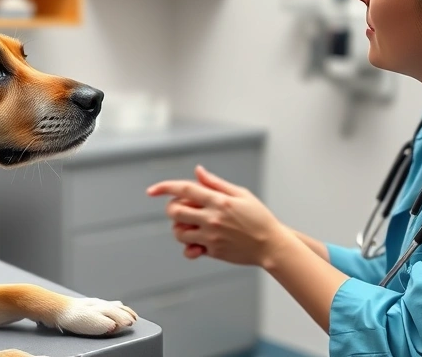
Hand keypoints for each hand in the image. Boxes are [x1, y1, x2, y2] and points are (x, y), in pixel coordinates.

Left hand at [146, 165, 284, 266]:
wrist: (271, 245)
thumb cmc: (258, 217)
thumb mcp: (240, 194)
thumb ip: (216, 183)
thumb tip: (197, 171)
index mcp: (219, 200)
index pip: (184, 190)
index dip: (164, 187)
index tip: (150, 190)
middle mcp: (212, 218)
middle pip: (175, 212)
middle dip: (172, 209)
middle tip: (182, 210)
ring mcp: (211, 237)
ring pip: (178, 232)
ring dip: (180, 228)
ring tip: (192, 226)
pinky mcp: (213, 251)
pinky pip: (189, 250)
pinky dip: (189, 246)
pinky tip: (197, 243)